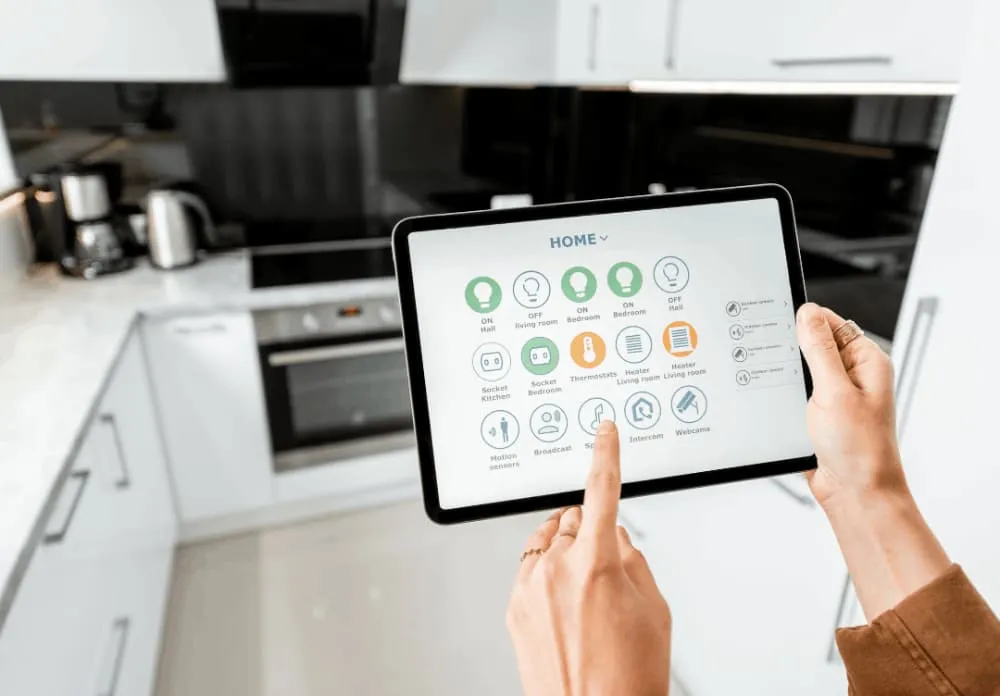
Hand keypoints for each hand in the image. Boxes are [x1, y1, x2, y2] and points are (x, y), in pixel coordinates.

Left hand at [506, 421, 670, 695]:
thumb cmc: (629, 677)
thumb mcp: (653, 611)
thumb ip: (633, 560)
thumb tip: (615, 537)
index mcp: (596, 564)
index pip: (602, 491)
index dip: (606, 455)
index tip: (605, 433)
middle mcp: (555, 571)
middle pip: (573, 519)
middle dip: (591, 532)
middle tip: (608, 571)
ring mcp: (529, 590)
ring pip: (548, 543)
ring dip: (565, 550)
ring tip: (586, 593)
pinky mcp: (513, 609)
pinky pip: (530, 571)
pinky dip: (547, 575)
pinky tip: (565, 606)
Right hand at [797, 303, 949, 619]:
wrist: (855, 494)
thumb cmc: (859, 450)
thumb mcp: (835, 391)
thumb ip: (820, 349)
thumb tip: (808, 313)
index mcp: (866, 361)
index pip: (831, 322)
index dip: (805, 320)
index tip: (778, 320)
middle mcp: (853, 375)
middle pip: (812, 344)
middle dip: (791, 352)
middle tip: (779, 363)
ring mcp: (835, 395)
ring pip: (799, 370)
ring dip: (786, 378)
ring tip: (784, 392)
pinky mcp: (819, 414)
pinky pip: (795, 393)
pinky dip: (784, 397)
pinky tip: (780, 406)